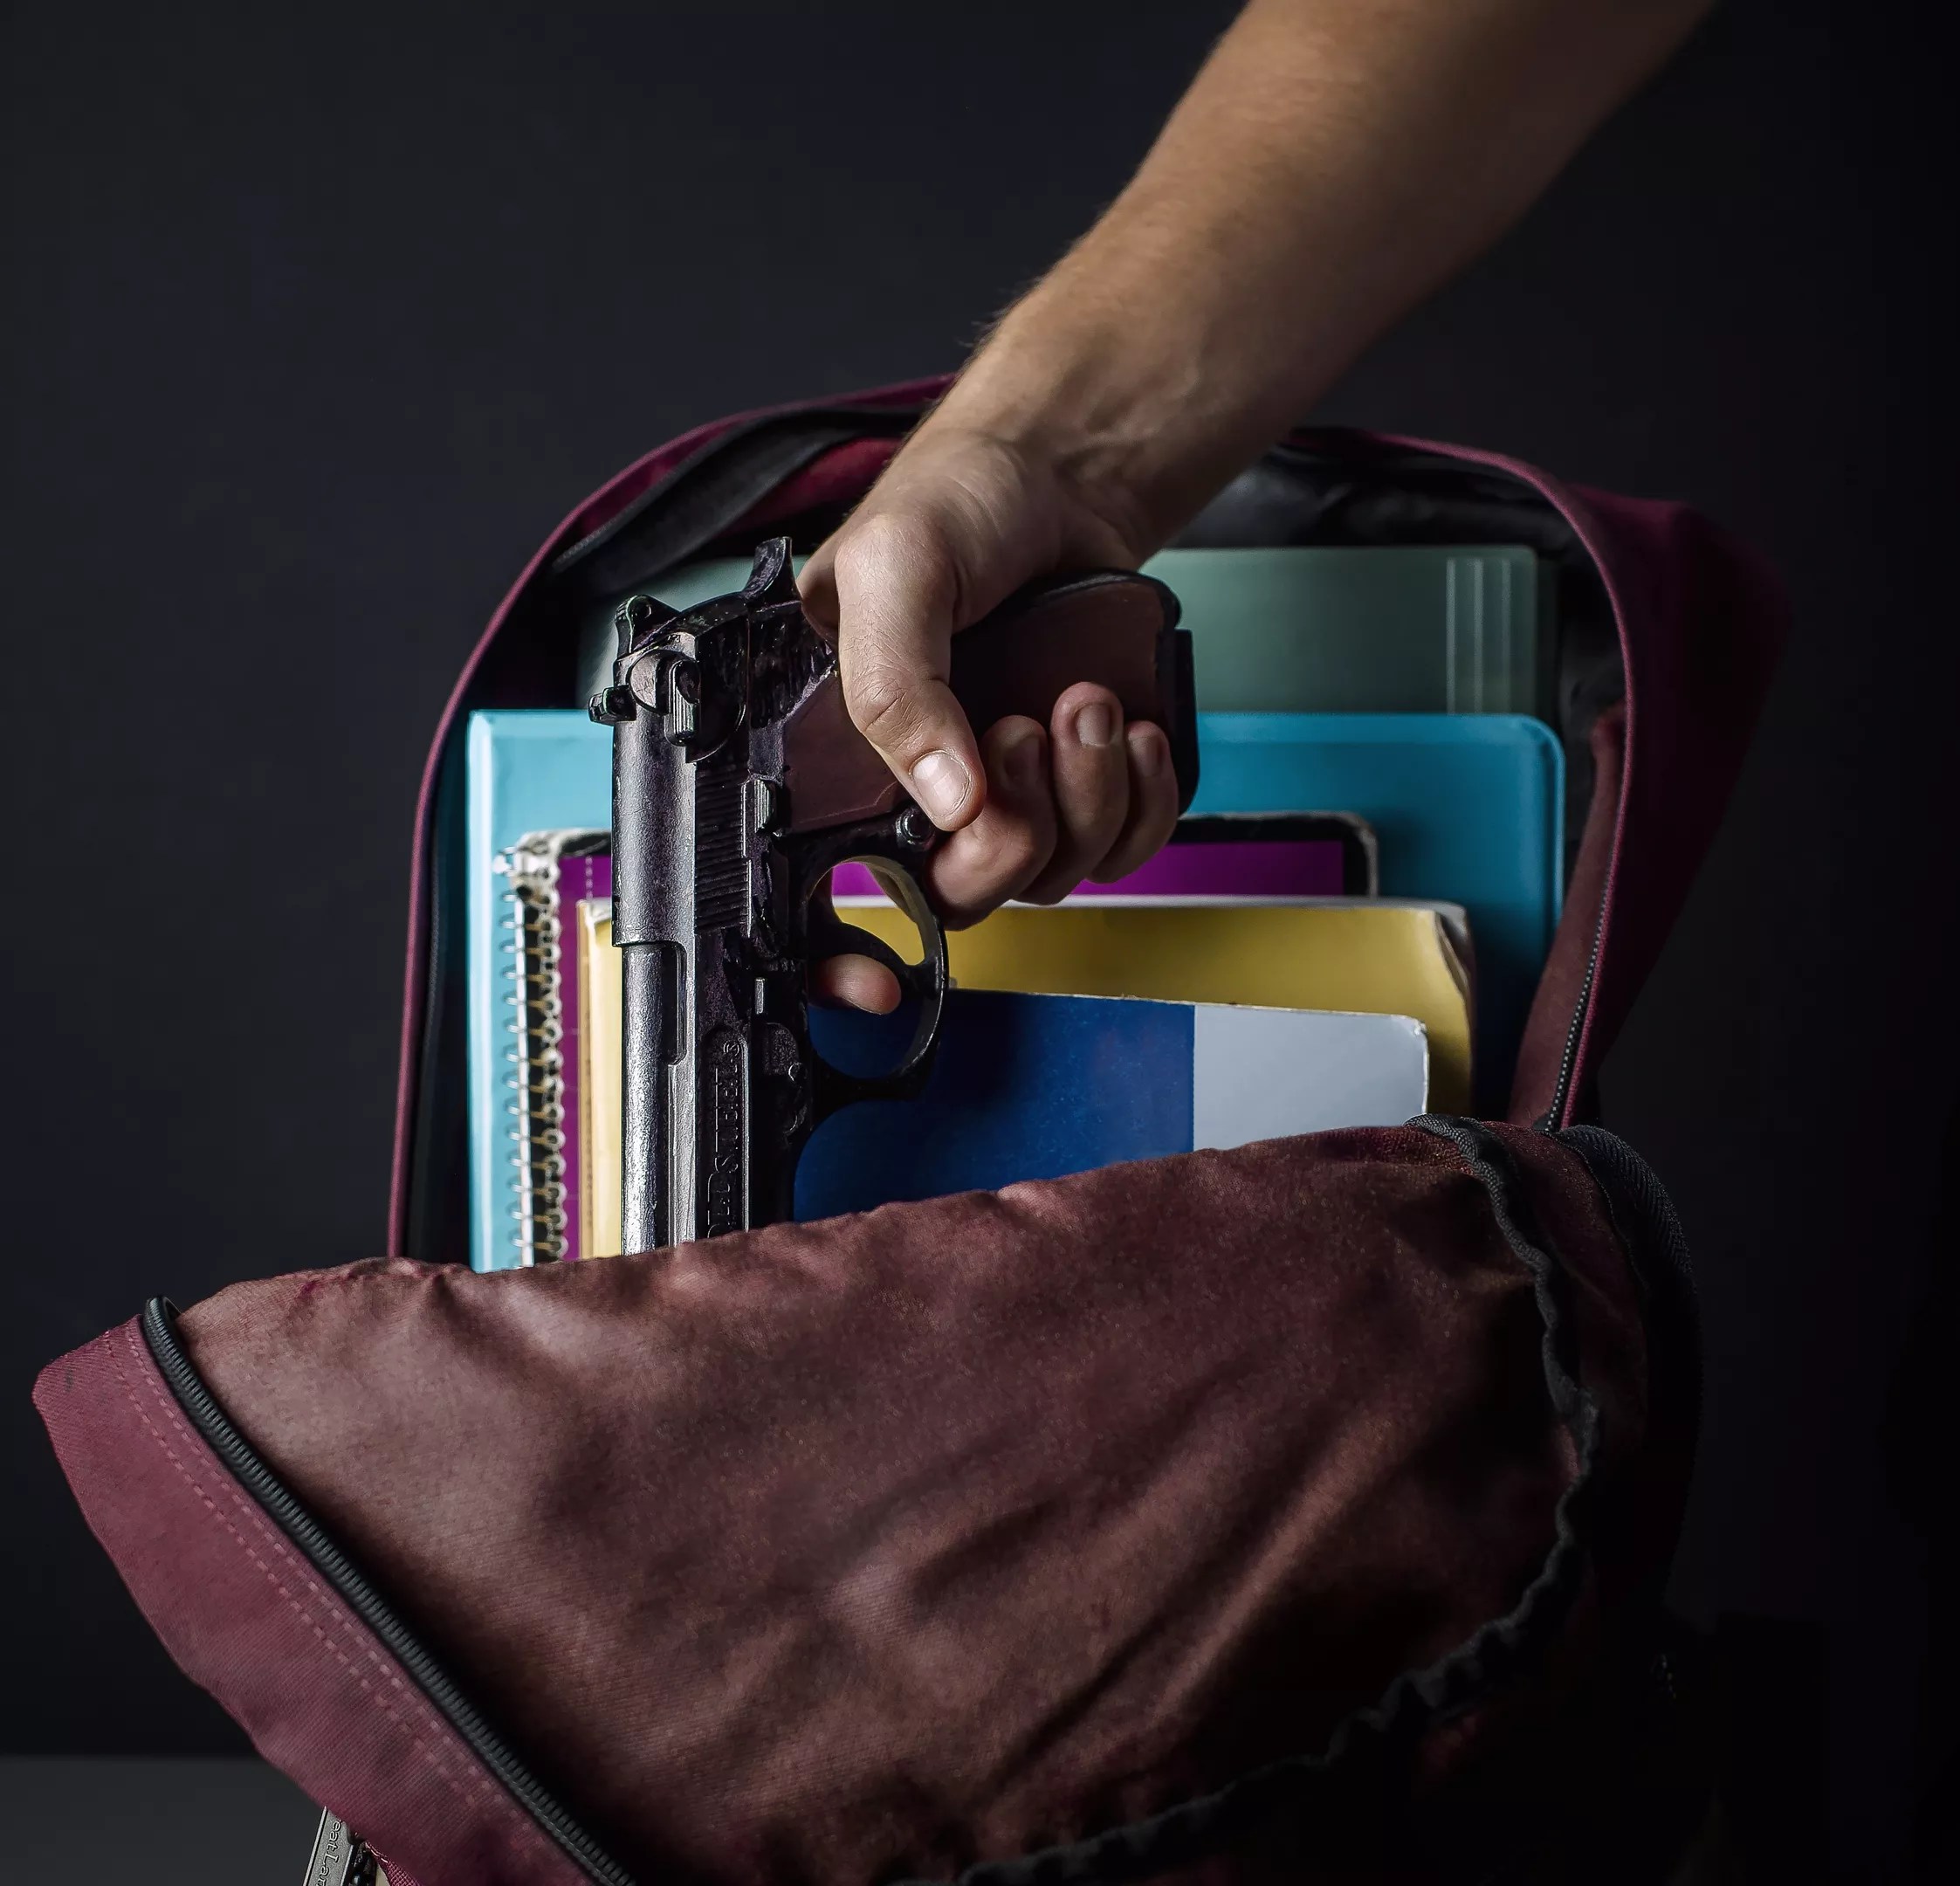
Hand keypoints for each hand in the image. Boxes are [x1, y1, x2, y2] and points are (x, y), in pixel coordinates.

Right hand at [799, 421, 1181, 1011]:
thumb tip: (945, 798)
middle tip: (1024, 730)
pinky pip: (1124, 846)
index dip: (834, 960)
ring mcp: (1008, 792)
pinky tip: (1132, 728)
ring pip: (1053, 875)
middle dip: (1014, 831)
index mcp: (839, 758)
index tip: (873, 983)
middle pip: (962, 895)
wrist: (1057, 473)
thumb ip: (896, 686)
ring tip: (1083, 698)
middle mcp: (921, 790)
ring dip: (1087, 796)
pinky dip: (1142, 800)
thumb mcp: (895, 570)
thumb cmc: (953, 507)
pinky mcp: (1083, 782)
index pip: (819, 893)